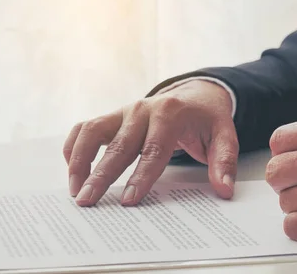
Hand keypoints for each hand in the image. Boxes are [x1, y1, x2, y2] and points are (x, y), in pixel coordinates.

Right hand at [63, 80, 237, 205]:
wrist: (194, 95)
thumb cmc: (206, 120)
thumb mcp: (225, 135)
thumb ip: (224, 161)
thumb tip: (224, 189)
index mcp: (170, 114)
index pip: (153, 149)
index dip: (140, 176)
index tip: (128, 200)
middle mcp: (143, 110)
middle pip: (119, 145)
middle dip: (101, 175)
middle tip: (88, 201)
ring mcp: (124, 111)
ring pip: (93, 132)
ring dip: (80, 161)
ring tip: (75, 190)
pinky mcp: (113, 116)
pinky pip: (85, 128)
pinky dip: (74, 146)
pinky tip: (72, 169)